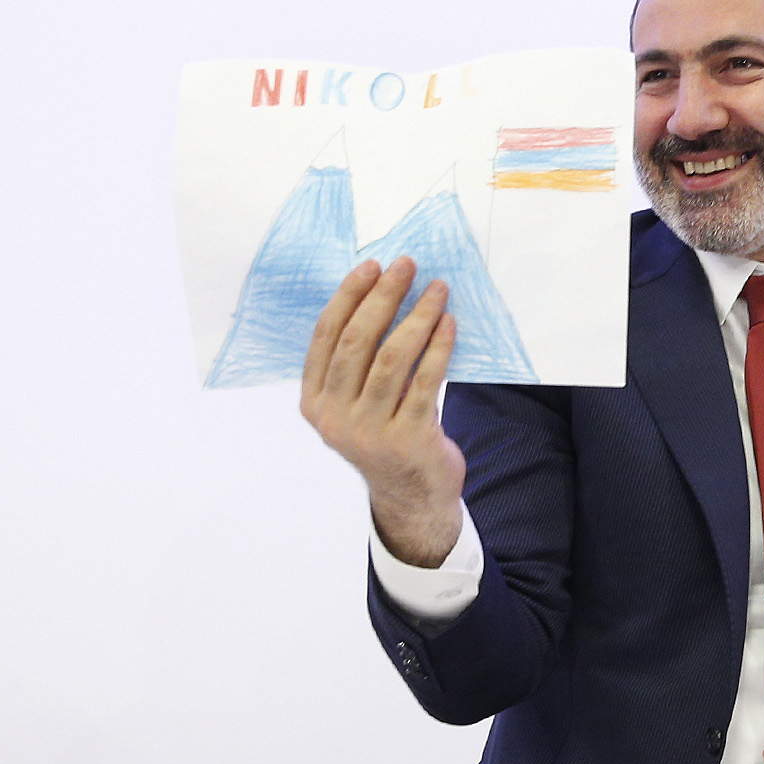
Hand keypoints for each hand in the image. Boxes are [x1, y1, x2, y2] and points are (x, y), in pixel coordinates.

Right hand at [300, 257, 465, 567]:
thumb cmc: (386, 435)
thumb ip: (357, 362)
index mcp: (314, 402)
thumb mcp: (356, 403)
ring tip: (437, 289)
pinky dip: (439, 347)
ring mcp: (369, 431)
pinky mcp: (408, 439)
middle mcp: (334, 418)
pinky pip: (425, 381)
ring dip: (417, 316)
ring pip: (392, 358)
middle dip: (383, 297)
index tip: (372, 266)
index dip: (348, 296)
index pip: (326, 336)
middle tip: (406, 266)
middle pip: (357, 341)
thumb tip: (383, 291)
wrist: (413, 497)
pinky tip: (449, 323)